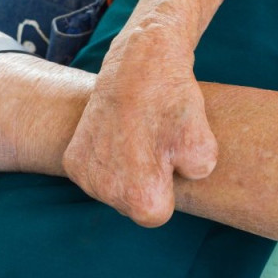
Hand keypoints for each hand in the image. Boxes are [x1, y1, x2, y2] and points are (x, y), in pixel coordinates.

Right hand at [63, 26, 217, 226]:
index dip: (167, 187)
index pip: (156, 214)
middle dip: (145, 181)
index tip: (166, 160)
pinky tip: (116, 134)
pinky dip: (106, 159)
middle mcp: (107, 192)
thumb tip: (177, 178)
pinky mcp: (72, 161)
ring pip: (112, 190)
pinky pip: (95, 174)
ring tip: (135, 136)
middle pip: (132, 204)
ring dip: (125, 171)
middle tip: (152, 144)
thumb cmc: (172, 103)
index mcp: (141, 197)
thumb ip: (196, 179)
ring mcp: (85, 176)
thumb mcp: (205, 147)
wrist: (137, 63)